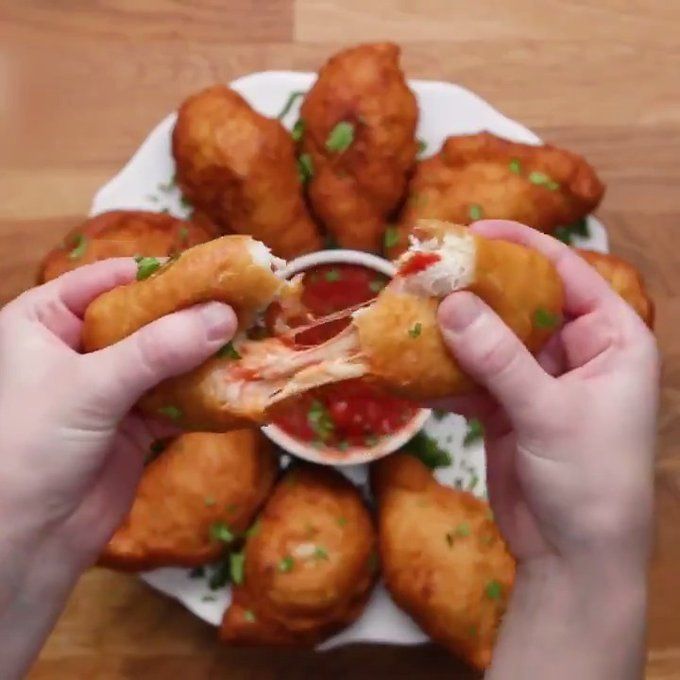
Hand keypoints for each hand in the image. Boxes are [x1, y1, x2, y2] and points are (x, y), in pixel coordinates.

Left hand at [0, 259, 235, 677]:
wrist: (26, 540)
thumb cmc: (30, 447)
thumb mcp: (91, 386)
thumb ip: (158, 349)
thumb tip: (223, 315)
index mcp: (42, 321)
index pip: (106, 280)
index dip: (157, 275)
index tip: (209, 273)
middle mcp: (76, 349)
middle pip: (143, 318)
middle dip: (189, 316)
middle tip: (240, 306)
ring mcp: (108, 387)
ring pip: (164, 359)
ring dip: (202, 355)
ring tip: (248, 339)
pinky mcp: (133, 423)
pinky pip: (175, 397)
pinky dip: (203, 394)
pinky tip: (235, 385)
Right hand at [436, 220, 658, 678]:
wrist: (572, 556)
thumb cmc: (591, 481)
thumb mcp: (549, 412)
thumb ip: (500, 359)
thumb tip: (452, 305)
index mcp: (613, 339)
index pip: (568, 274)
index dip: (523, 247)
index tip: (475, 231)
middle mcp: (577, 352)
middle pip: (522, 303)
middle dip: (478, 289)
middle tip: (431, 271)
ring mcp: (538, 380)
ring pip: (491, 340)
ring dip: (454, 331)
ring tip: (412, 312)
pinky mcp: (507, 407)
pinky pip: (472, 377)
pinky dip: (445, 374)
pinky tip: (413, 368)